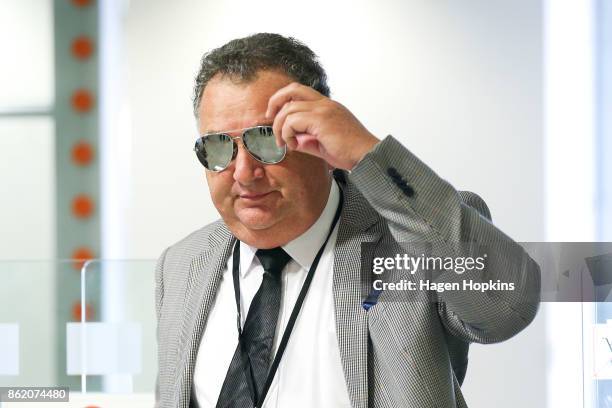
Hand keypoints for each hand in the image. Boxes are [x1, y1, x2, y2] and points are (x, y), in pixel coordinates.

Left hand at [265, 82, 379, 169]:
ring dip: (280, 126)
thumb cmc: (351, 153)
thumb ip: (308, 140)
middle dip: (275, 102)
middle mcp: (325, 104)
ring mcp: (323, 109)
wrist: (366, 155)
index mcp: (328, 107)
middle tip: (268, 119)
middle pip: (292, 89)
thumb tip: (294, 141)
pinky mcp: (321, 119)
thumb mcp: (324, 145)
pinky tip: (294, 145)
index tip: (275, 116)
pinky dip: (287, 133)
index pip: (300, 92)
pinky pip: (292, 121)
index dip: (283, 100)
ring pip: (288, 108)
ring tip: (284, 142)